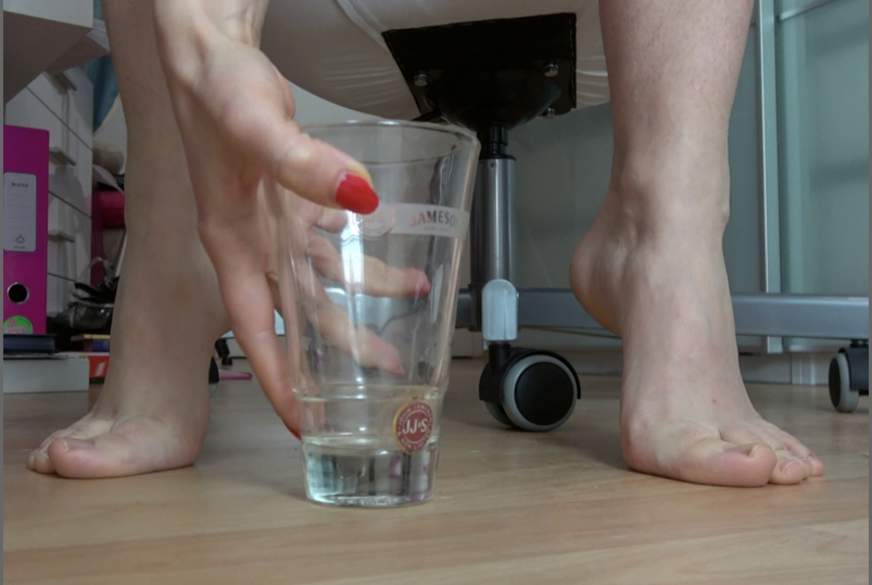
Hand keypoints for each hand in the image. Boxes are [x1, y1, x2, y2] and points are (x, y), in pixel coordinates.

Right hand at [153, 6, 388, 433]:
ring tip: (408, 315)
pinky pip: (336, 239)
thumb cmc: (216, 91)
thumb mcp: (255, 127)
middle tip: (381, 382)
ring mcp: (277, 224)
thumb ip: (302, 163)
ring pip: (325, 280)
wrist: (213, 55)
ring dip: (364, 301)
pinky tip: (399, 260)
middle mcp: (257, 245)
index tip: (303, 423)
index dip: (279, 381)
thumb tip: (363, 198)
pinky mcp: (297, 200)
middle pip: (300, 316)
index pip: (258, 331)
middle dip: (338, 355)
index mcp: (234, 246)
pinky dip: (366, 253)